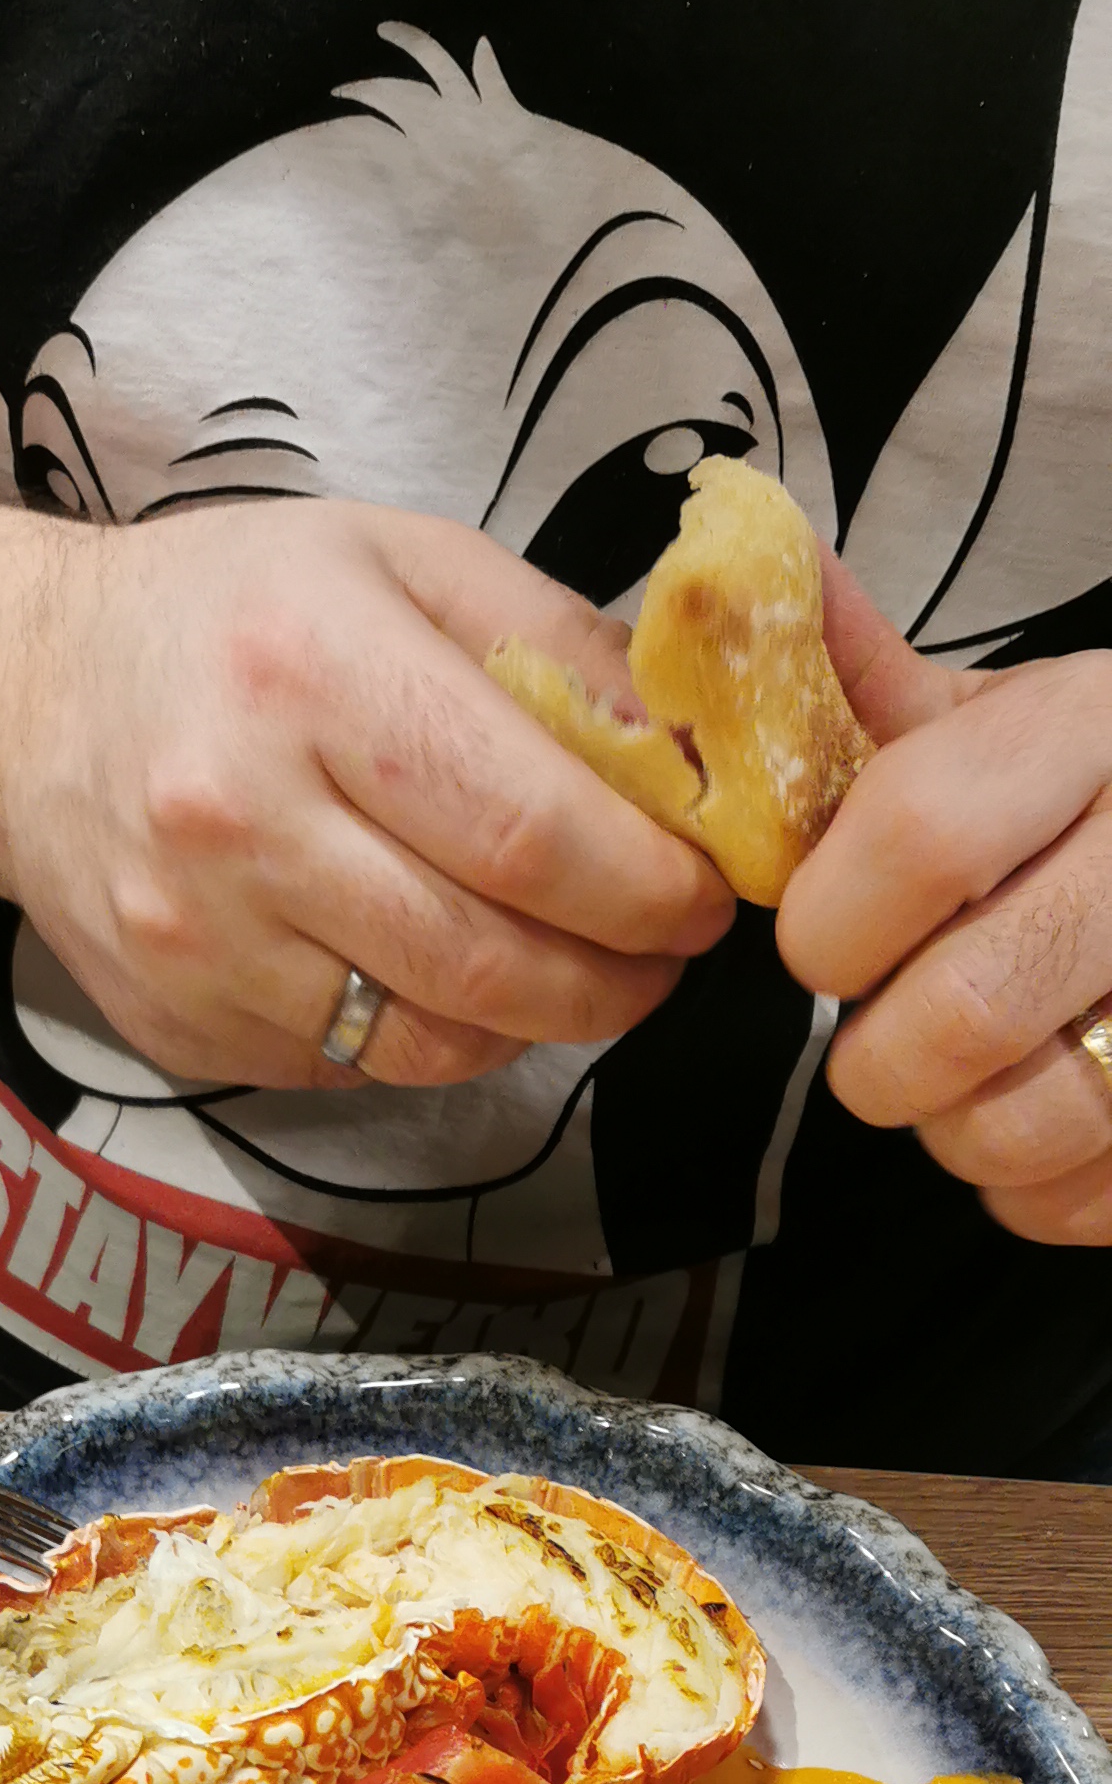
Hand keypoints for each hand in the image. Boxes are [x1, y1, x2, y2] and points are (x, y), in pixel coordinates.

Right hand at [0, 495, 731, 1094]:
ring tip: (580, 973)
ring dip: (538, 1024)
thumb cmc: (235, 616)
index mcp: (310, 672)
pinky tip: (452, 981)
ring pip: (430, 1042)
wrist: (22, 704)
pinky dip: (435, 1040)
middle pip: (489, 957)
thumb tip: (699, 758)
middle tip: (663, 955)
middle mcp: (239, 816)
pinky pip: (354, 1067)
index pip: (527, 827)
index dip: (647, 885)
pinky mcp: (182, 1025)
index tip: (705, 894)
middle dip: (616, 976)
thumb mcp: (398, 560)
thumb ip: (557, 648)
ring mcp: (199, 939)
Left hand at [779, 570, 1111, 1241]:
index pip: (920, 832)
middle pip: (968, 1009)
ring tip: (959, 1079)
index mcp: (1089, 728)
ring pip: (1025, 1125)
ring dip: (951, 1130)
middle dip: (878, 1056)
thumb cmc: (1085, 797)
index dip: (831, 918)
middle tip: (878, 1033)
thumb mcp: (993, 719)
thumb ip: (855, 684)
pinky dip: (1025, 1189)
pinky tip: (1029, 1116)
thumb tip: (709, 586)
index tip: (819, 942)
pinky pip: (1080, 1197)